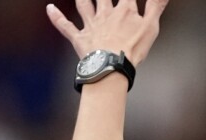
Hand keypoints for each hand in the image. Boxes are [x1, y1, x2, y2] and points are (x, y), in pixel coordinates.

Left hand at [47, 0, 168, 65]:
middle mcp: (105, 14)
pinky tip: (49, 8)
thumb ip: (156, 6)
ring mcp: (91, 25)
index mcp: (124, 11)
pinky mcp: (80, 38)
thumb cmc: (133, 48)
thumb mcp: (151, 27)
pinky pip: (65, 26)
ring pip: (83, 5)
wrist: (112, 66)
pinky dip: (56, 18)